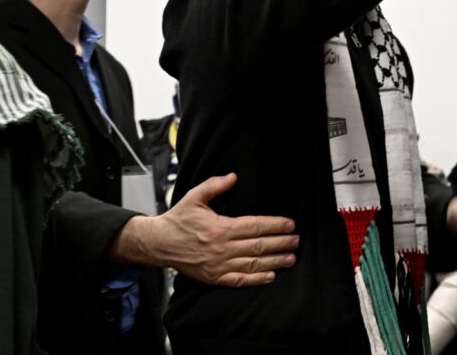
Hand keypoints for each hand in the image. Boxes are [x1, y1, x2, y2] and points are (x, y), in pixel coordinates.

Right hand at [108, 173, 298, 286]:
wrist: (160, 243)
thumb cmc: (179, 219)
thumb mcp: (195, 197)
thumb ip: (215, 185)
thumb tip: (233, 176)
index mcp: (221, 228)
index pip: (255, 226)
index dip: (275, 225)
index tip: (290, 224)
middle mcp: (222, 248)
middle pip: (258, 246)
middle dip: (281, 243)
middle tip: (297, 240)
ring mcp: (219, 265)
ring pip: (253, 264)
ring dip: (274, 261)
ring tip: (290, 258)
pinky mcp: (214, 278)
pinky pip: (240, 280)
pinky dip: (257, 279)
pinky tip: (271, 276)